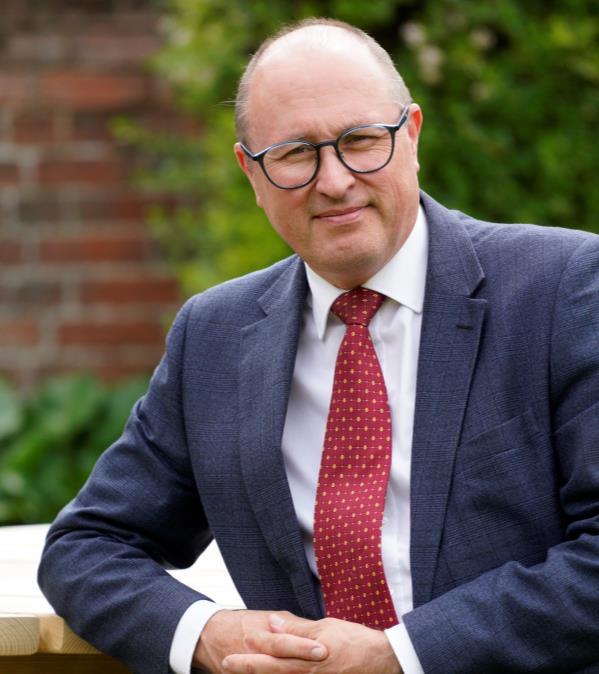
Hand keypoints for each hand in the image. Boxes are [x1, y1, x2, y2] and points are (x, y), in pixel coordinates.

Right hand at [193, 609, 327, 673]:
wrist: (211, 636)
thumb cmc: (244, 624)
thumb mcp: (266, 618)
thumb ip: (290, 625)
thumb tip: (316, 630)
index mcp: (259, 636)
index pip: (283, 643)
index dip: (303, 648)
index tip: (323, 650)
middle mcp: (254, 656)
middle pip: (281, 666)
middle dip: (302, 665)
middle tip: (324, 662)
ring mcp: (250, 672)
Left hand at [222, 614, 401, 673]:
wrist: (382, 663)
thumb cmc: (354, 642)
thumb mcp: (325, 628)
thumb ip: (297, 629)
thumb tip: (273, 624)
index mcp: (306, 656)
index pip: (275, 651)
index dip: (257, 646)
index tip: (242, 639)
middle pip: (270, 672)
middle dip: (247, 667)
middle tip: (226, 662)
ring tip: (241, 672)